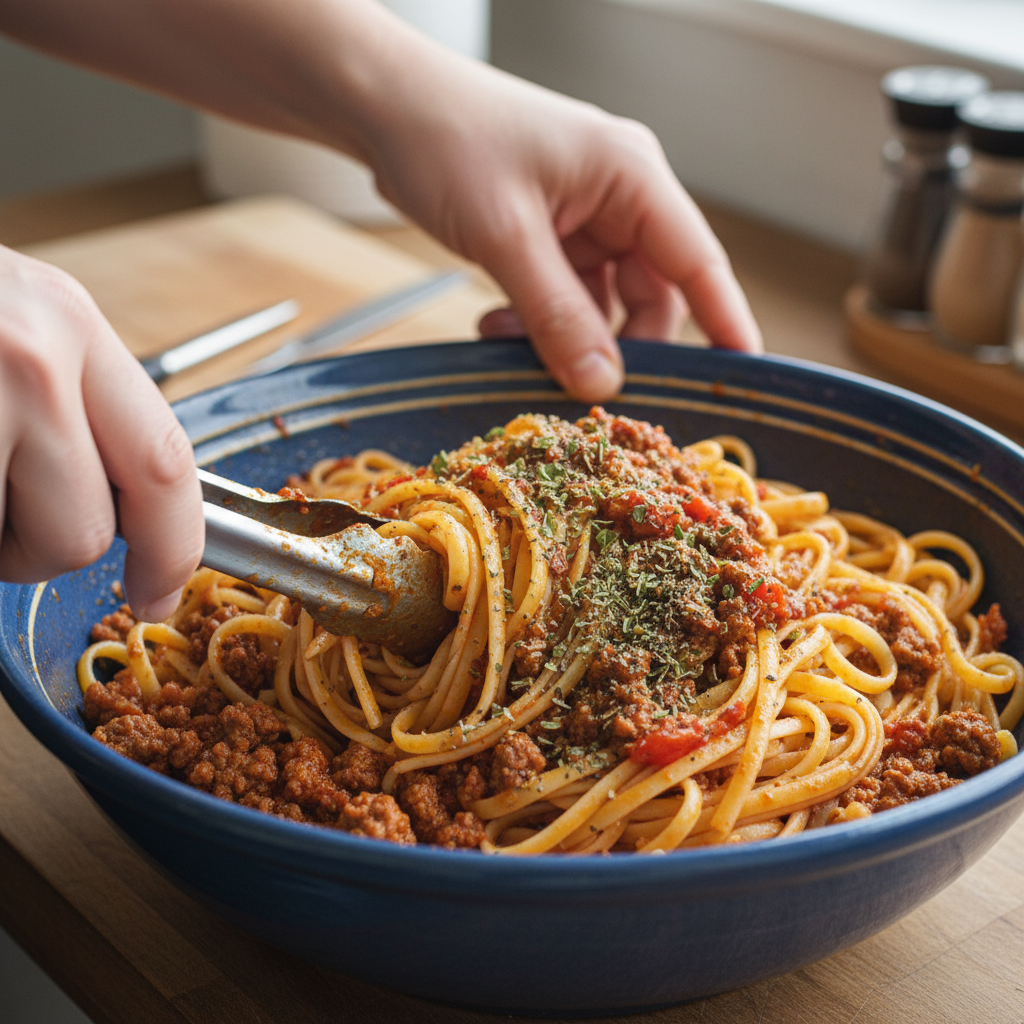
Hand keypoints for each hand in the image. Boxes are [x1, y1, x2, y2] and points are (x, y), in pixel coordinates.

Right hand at [0, 245, 202, 619]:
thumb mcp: (14, 329)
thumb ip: (75, 407)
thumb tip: (126, 507)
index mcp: (68, 325)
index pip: (165, 461)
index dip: (174, 546)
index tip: (160, 589)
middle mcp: (28, 359)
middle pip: (84, 531)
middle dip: (38, 548)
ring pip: (11, 549)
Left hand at [362, 53, 761, 401]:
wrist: (383, 107)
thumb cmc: (446, 137)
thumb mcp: (505, 235)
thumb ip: (556, 315)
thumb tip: (601, 382)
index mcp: (631, 176)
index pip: (700, 261)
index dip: (726, 323)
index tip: (742, 377)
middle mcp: (619, 197)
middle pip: (652, 296)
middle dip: (615, 345)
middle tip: (578, 384)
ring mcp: (584, 219)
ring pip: (604, 307)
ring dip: (564, 338)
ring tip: (511, 340)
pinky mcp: (551, 237)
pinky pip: (565, 300)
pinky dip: (538, 324)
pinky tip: (497, 326)